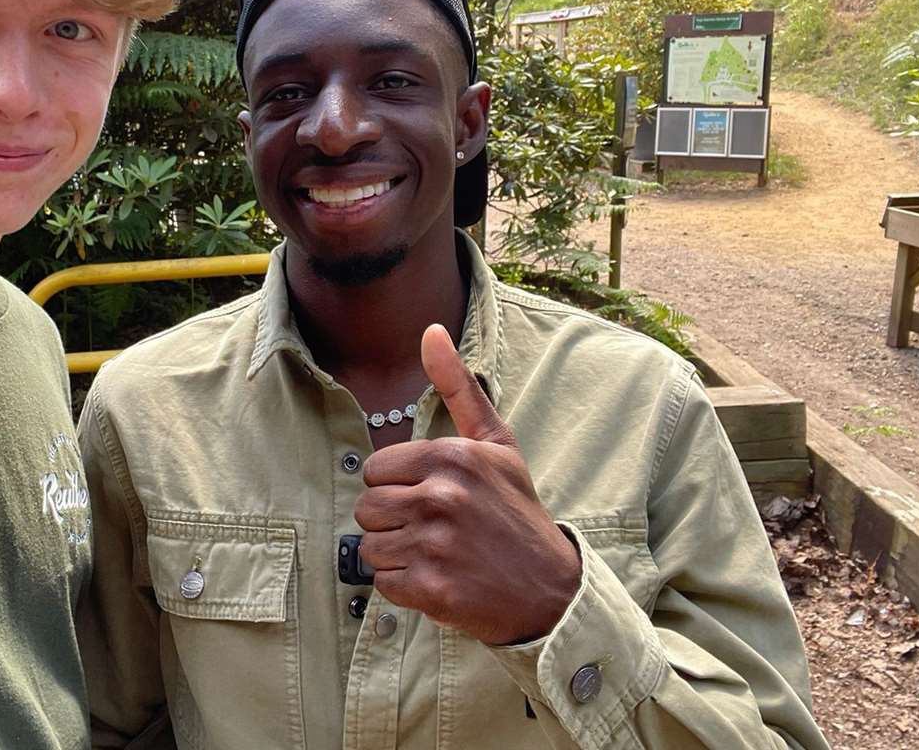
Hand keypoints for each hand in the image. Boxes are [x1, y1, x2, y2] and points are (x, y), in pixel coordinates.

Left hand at [352, 324, 581, 645]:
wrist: (551, 587)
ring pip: (371, 547)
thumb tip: (431, 330)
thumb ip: (457, 386)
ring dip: (397, 554)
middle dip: (393, 521)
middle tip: (432, 528)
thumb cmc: (515, 509)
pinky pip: (383, 583)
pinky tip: (438, 578)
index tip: (429, 496)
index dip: (397, 486)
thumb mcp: (495, 443)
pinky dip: (405, 586)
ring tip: (436, 553)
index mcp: (452, 457)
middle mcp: (441, 497)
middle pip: (367, 508)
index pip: (375, 469)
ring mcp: (436, 545)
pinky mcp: (432, 588)